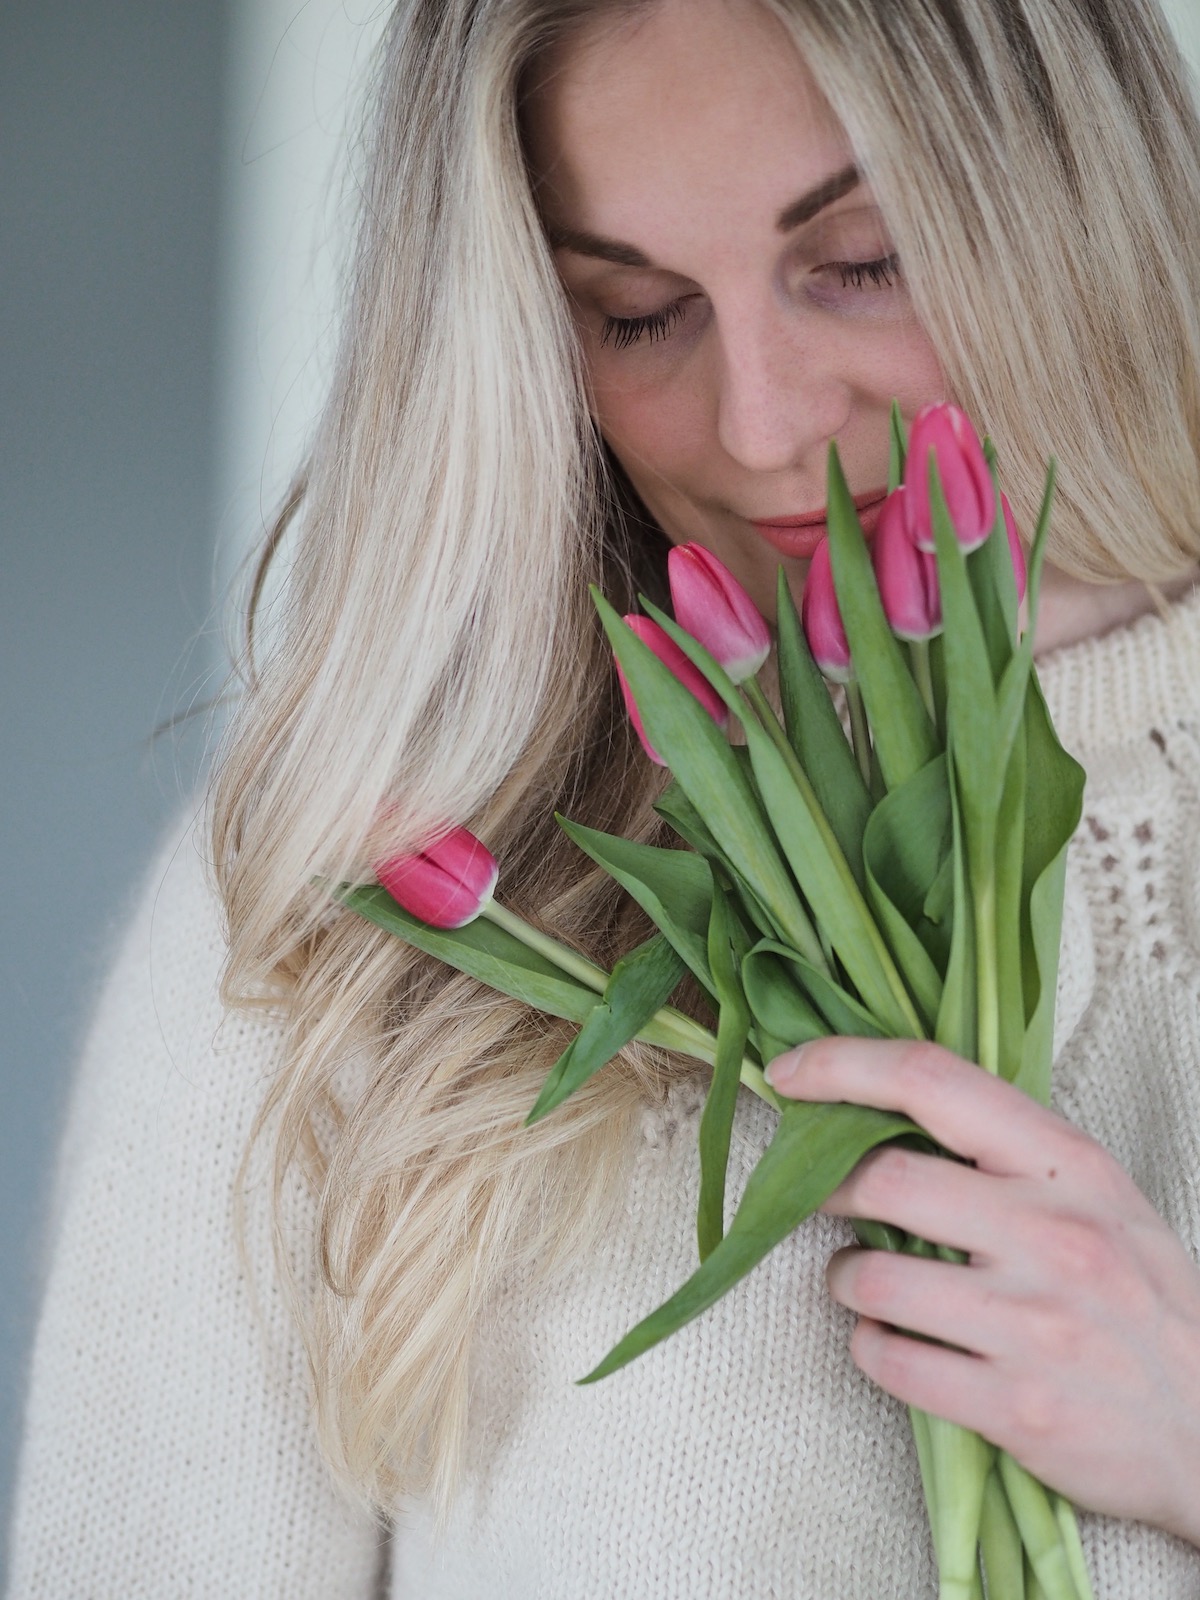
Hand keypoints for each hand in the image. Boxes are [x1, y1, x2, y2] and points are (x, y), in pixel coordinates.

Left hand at [766, 1037, 1199, 1545]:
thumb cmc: (1141, 1295)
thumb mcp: (1096, 1193)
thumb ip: (1005, 1150)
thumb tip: (883, 1108)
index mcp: (1067, 1165)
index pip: (934, 1080)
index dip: (843, 1065)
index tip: (788, 1073)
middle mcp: (1052, 1234)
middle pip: (885, 1180)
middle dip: (831, 1189)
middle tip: (829, 1201)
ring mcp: (1034, 1325)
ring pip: (872, 1279)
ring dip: (845, 1276)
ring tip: (865, 1282)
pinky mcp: (1016, 1407)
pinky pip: (889, 1362)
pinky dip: (871, 1348)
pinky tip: (893, 1341)